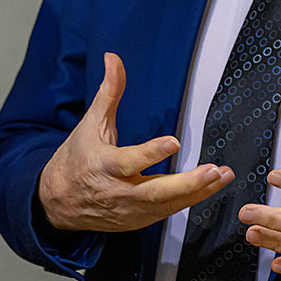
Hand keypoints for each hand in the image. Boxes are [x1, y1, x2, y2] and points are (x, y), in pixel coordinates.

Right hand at [38, 53, 234, 232]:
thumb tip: (113, 59)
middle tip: (212, 170)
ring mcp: (129, 210)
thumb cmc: (76, 159)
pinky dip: (189, 201)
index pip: (129, 161)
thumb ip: (109, 92)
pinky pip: (167, 213)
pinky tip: (209, 188)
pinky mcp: (137, 221)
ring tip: (222, 176)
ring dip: (198, 192)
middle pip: (155, 191)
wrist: (58, 201)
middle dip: (187, 183)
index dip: (151, 152)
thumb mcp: (90, 123)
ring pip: (167, 205)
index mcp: (103, 165)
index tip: (173, 141)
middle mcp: (117, 192)